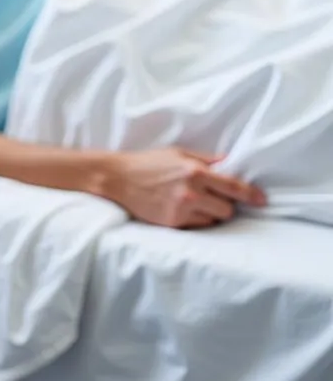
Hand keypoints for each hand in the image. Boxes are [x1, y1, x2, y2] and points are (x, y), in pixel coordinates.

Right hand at [104, 148, 266, 227]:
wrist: (118, 178)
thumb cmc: (148, 162)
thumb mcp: (177, 153)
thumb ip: (206, 159)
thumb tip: (230, 163)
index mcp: (195, 171)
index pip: (233, 187)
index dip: (251, 195)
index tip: (262, 200)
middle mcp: (192, 192)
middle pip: (228, 209)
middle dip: (224, 204)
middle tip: (212, 197)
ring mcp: (182, 209)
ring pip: (214, 220)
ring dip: (210, 213)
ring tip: (195, 203)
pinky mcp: (173, 223)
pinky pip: (198, 227)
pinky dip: (196, 220)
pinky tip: (183, 209)